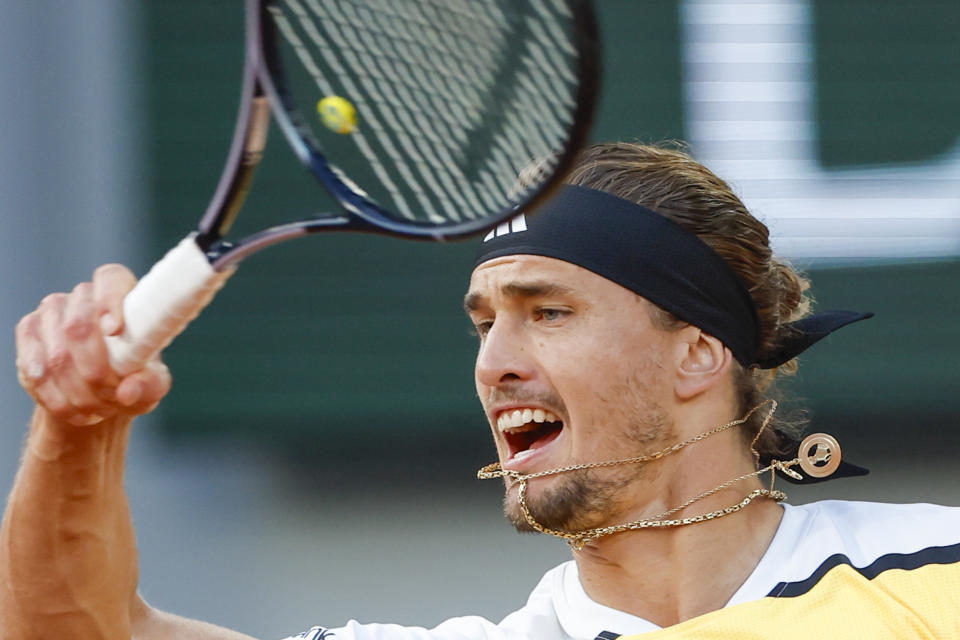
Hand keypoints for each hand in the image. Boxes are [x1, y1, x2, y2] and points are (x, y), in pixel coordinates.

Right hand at [15, 264, 171, 425]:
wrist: (96, 392)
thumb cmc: (133, 378)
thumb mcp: (151, 385)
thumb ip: (149, 385)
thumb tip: (128, 391)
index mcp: (122, 294)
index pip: (111, 280)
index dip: (111, 301)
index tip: (116, 331)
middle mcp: (84, 297)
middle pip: (79, 325)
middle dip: (96, 371)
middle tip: (111, 397)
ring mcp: (51, 313)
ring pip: (57, 354)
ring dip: (77, 391)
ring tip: (96, 410)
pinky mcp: (29, 334)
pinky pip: (35, 367)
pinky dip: (54, 395)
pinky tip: (70, 409)